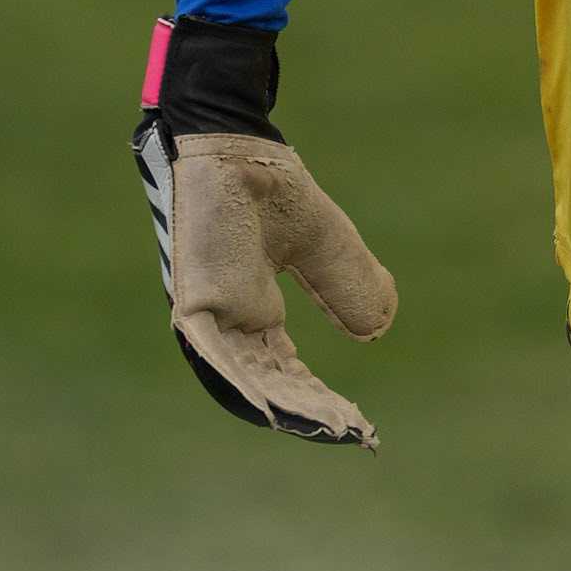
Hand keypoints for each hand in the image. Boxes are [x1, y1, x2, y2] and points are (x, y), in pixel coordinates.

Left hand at [134, 21, 395, 441]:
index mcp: (251, 312)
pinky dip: (242, 383)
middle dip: (309, 411)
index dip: (318, 399)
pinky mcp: (192, 299)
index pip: (285, 372)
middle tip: (351, 430)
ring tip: (327, 426)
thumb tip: (378, 329)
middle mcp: (226, 321)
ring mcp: (207, 314)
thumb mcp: (324, 242)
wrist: (231, 140)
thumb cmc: (264, 183)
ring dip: (283, 405)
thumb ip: (347, 281)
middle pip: (267, 385)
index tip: (356, 423)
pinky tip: (272, 407)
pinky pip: (215, 354)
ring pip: (243, 378)